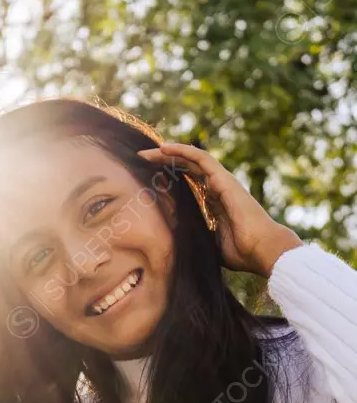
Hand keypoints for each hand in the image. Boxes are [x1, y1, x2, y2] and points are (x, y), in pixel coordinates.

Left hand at [136, 142, 302, 277]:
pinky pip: (201, 159)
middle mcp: (216, 189)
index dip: (167, 179)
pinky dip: (183, 151)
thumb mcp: (208, 245)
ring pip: (191, 160)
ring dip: (169, 153)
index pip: (186, 185)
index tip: (145, 179)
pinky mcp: (224, 179)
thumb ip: (194, 237)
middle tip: (141, 160)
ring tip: (148, 152)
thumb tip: (173, 243)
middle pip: (186, 169)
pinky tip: (164, 148)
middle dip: (163, 163)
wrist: (261, 250)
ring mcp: (221, 182)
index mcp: (213, 203)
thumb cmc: (240, 253)